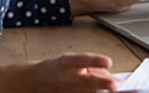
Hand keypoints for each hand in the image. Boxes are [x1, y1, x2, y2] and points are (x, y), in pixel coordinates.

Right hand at [0, 53, 118, 92]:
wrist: (30, 82)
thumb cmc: (55, 70)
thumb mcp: (72, 63)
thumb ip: (95, 69)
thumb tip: (118, 81)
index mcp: (65, 63)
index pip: (81, 60)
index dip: (94, 61)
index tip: (108, 61)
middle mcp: (64, 78)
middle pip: (85, 82)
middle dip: (100, 84)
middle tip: (114, 86)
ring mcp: (63, 92)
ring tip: (115, 91)